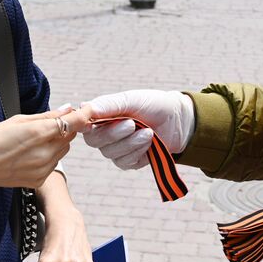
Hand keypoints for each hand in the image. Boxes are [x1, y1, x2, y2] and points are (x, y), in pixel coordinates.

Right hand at [0, 107, 88, 190]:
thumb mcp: (18, 120)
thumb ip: (47, 116)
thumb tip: (66, 109)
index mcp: (39, 133)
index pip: (75, 122)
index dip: (84, 115)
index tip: (88, 110)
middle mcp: (45, 153)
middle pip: (69, 136)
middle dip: (64, 129)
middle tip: (45, 126)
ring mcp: (43, 169)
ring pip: (62, 150)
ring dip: (55, 143)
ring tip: (31, 142)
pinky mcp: (39, 180)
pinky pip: (52, 164)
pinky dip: (47, 157)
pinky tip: (28, 155)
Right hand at [80, 90, 195, 169]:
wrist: (178, 119)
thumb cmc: (153, 105)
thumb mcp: (131, 99)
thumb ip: (109, 104)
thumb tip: (84, 106)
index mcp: (102, 116)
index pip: (84, 124)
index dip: (86, 126)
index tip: (96, 123)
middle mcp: (105, 133)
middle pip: (95, 141)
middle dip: (114, 134)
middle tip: (132, 124)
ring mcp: (116, 149)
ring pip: (111, 153)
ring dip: (131, 143)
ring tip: (148, 131)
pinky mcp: (129, 161)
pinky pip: (125, 162)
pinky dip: (138, 152)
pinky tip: (150, 142)